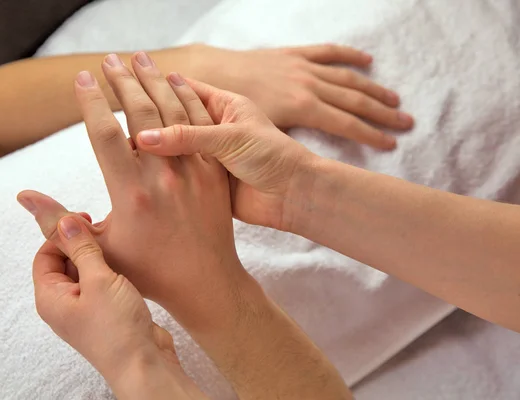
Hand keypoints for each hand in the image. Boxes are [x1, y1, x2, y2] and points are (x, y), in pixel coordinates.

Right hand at [18, 52, 248, 325]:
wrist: (204, 283)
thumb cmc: (148, 271)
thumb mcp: (99, 248)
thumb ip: (59, 222)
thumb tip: (23, 197)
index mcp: (131, 192)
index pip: (105, 133)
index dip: (91, 102)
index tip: (82, 78)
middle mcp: (162, 175)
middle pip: (140, 113)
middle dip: (123, 81)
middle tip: (110, 59)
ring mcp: (193, 171)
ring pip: (173, 112)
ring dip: (156, 81)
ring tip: (141, 59)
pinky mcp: (214, 173)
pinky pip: (201, 127)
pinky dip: (189, 100)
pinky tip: (179, 82)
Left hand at [29, 213, 206, 398]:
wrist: (144, 363)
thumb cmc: (116, 327)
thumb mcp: (98, 279)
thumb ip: (81, 248)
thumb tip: (62, 220)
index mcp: (50, 297)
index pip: (45, 254)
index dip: (61, 234)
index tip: (85, 219)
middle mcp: (63, 304)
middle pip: (64, 262)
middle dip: (81, 244)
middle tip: (104, 232)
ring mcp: (85, 309)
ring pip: (85, 272)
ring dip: (98, 257)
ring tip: (118, 248)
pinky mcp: (105, 312)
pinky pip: (101, 284)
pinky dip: (110, 271)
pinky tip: (127, 266)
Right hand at [135, 79, 316, 230]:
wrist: (293, 195)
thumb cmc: (273, 157)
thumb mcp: (230, 139)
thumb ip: (187, 137)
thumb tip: (143, 138)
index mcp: (224, 106)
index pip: (183, 88)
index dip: (156, 80)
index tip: (128, 71)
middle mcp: (214, 128)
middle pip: (174, 111)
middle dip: (147, 102)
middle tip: (117, 89)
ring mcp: (209, 155)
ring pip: (172, 143)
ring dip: (151, 137)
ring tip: (120, 128)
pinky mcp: (206, 180)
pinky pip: (178, 170)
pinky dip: (160, 167)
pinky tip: (138, 163)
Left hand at [194, 44, 413, 148]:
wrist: (215, 74)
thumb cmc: (232, 110)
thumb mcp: (257, 134)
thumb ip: (288, 146)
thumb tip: (301, 168)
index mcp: (302, 107)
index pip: (347, 124)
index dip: (371, 135)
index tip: (392, 144)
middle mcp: (308, 85)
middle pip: (355, 100)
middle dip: (383, 112)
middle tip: (407, 122)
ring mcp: (303, 68)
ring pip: (347, 77)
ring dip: (374, 88)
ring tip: (395, 100)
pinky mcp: (295, 55)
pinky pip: (327, 52)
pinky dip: (349, 56)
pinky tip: (366, 60)